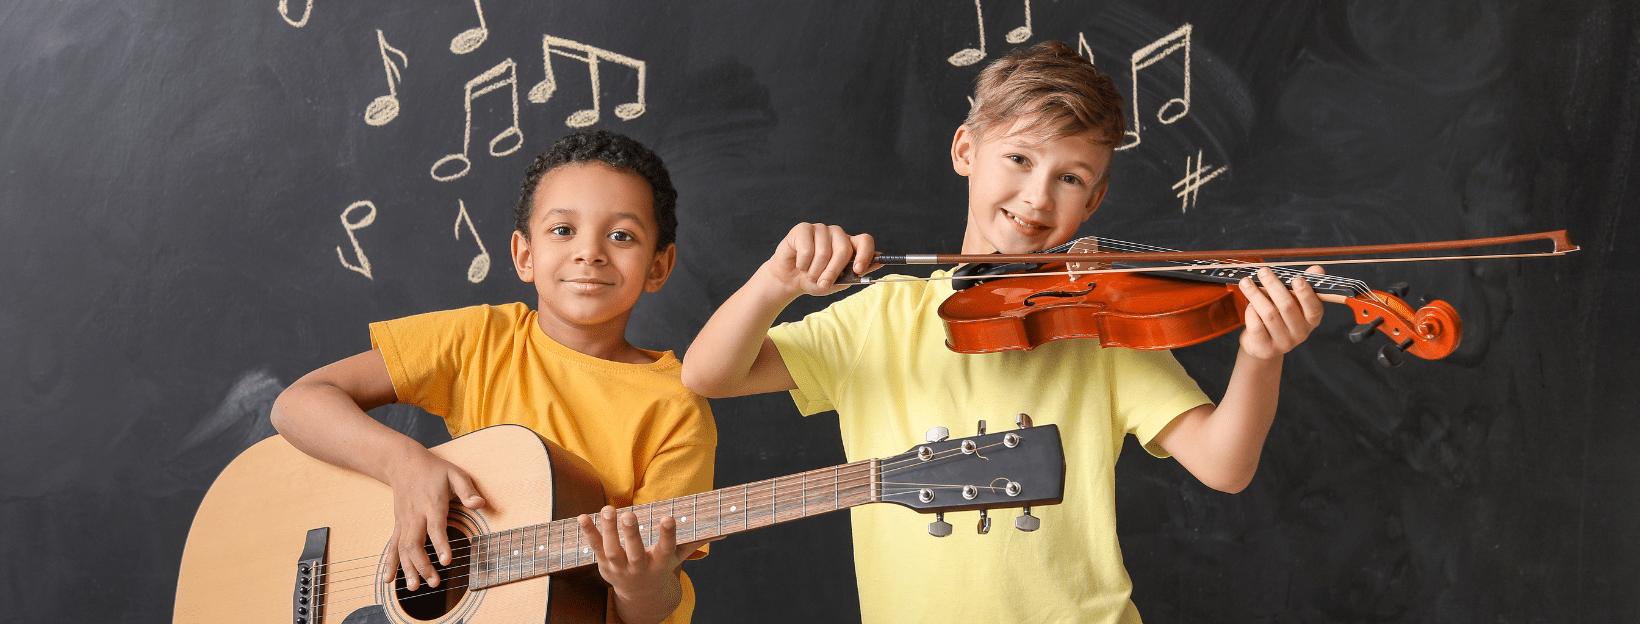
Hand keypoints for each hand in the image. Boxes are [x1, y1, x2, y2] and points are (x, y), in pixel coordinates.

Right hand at [379, 453, 485, 589]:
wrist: (403, 463)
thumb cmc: (434, 470)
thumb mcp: (455, 474)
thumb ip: (467, 490)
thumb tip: (480, 504)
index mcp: (432, 504)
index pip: (435, 527)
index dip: (441, 545)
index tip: (446, 561)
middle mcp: (415, 515)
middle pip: (415, 543)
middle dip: (423, 564)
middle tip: (434, 582)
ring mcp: (404, 522)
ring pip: (402, 548)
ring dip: (407, 569)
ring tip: (415, 587)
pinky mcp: (398, 525)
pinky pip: (392, 546)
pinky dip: (389, 563)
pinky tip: (388, 580)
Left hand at [578, 506, 711, 608]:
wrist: (639, 595)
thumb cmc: (661, 567)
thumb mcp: (678, 558)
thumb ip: (696, 542)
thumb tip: (725, 531)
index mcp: (659, 564)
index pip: (665, 549)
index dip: (667, 534)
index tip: (669, 518)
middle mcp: (638, 567)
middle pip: (634, 551)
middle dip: (631, 534)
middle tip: (629, 515)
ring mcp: (619, 567)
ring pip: (611, 549)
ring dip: (608, 529)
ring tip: (609, 509)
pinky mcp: (604, 564)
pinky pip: (593, 548)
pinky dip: (588, 533)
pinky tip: (583, 517)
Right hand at [761, 223, 879, 296]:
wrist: (789, 280)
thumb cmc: (815, 280)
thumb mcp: (837, 282)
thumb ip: (856, 274)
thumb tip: (880, 263)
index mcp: (849, 245)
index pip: (865, 241)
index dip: (865, 254)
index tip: (858, 270)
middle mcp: (837, 234)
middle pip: (844, 249)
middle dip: (833, 272)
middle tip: (823, 284)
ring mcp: (821, 229)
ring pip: (824, 252)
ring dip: (815, 270)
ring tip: (809, 273)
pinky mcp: (803, 228)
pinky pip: (807, 249)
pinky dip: (803, 263)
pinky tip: (799, 263)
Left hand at [1238, 266, 1325, 360]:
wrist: (1262, 344)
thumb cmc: (1279, 316)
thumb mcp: (1293, 301)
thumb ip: (1304, 285)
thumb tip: (1318, 269)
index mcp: (1311, 320)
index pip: (1314, 308)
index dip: (1306, 294)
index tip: (1297, 279)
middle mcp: (1301, 333)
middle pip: (1287, 306)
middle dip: (1273, 285)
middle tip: (1263, 271)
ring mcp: (1283, 343)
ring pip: (1269, 314)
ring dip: (1256, 295)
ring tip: (1246, 282)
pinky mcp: (1266, 349)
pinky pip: (1256, 326)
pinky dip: (1250, 312)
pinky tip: (1247, 304)